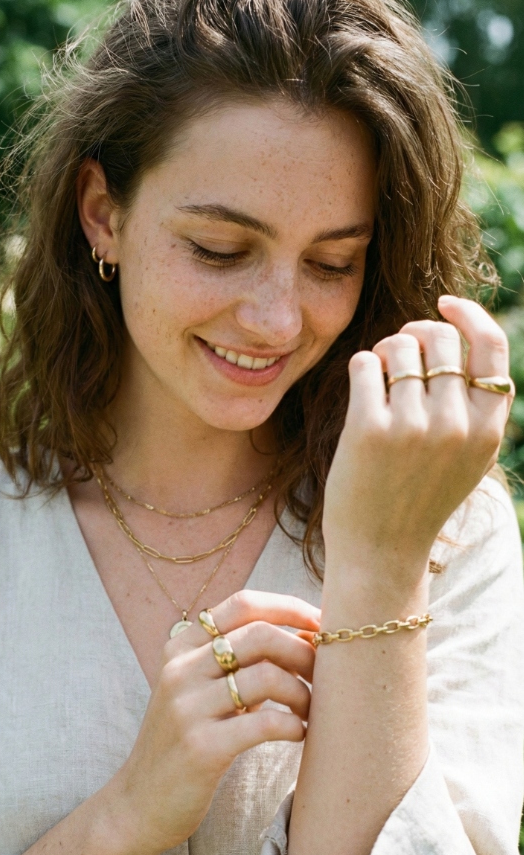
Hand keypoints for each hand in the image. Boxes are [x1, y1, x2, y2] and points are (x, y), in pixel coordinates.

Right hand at [111, 591, 319, 854]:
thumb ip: (237, 661)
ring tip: (310, 710)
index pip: (243, 605)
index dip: (289, 609)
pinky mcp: (201, 748)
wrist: (138, 805)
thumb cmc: (185, 741)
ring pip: (266, 676)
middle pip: (260, 635)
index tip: (321, 624)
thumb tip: (305, 638)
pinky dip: (294, 725)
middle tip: (324, 674)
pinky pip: (264, 724)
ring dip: (302, 692)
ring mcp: (188, 707)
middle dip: (304, 650)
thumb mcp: (199, 689)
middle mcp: (181, 669)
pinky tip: (299, 734)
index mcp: (181, 647)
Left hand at [322, 296, 512, 593]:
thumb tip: (457, 330)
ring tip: (380, 375)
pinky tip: (362, 388)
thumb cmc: (419, 496)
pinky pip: (365, 363)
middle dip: (416, 333)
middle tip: (400, 352)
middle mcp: (456, 426)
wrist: (380, 551)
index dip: (470, 315)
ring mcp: (412, 428)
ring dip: (386, 350)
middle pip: (441, 338)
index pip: (491, 348)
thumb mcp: (467, 456)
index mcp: (487, 431)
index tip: (445, 303)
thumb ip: (475, 405)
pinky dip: (362, 366)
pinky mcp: (369, 430)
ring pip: (400, 346)